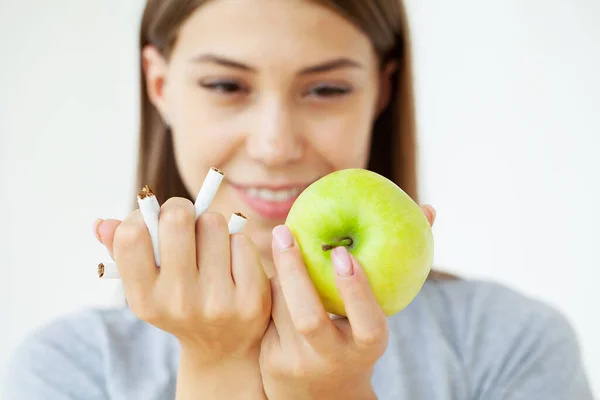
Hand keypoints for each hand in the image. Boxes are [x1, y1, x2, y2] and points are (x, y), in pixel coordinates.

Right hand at [95, 198, 270, 398]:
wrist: (224, 347)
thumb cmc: (179, 301)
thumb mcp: (147, 286)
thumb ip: (122, 251)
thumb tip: (103, 224)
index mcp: (145, 299)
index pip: (131, 237)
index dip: (143, 215)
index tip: (154, 220)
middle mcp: (179, 302)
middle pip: (177, 219)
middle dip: (181, 210)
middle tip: (185, 218)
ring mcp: (218, 301)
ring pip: (213, 223)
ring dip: (211, 225)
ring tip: (209, 245)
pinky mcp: (252, 298)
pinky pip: (241, 241)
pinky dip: (236, 242)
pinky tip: (232, 261)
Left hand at [259, 205, 435, 399]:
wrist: (324, 394)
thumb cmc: (357, 336)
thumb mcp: (378, 312)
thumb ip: (397, 265)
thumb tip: (429, 208)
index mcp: (367, 347)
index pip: (368, 324)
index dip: (356, 290)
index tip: (343, 252)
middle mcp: (333, 359)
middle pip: (309, 318)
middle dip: (294, 270)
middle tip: (283, 231)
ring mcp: (298, 364)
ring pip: (281, 307)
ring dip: (280, 274)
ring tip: (283, 248)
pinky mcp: (272, 361)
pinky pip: (265, 313)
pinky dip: (271, 288)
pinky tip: (273, 275)